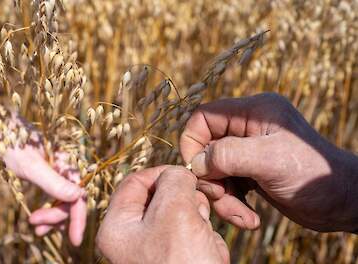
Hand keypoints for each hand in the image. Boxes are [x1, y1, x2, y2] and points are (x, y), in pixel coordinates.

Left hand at [3, 146, 85, 245]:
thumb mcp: (31, 166)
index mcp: (68, 163)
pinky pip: (53, 196)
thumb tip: (79, 197)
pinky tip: (37, 220)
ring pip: (62, 201)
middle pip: (70, 200)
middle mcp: (66, 167)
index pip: (79, 196)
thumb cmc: (11, 144)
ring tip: (35, 229)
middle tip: (35, 226)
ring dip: (52, 216)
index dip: (78, 219)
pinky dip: (47, 209)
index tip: (75, 241)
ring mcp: (57, 171)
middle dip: (56, 216)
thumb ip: (54, 182)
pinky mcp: (47, 174)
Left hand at [97, 166, 228, 263]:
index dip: (162, 172)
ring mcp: (154, 252)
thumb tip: (178, 173)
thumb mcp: (174, 211)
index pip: (135, 182)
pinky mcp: (176, 261)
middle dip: (186, 202)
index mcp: (116, 227)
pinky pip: (194, 237)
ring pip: (182, 217)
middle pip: (160, 199)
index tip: (187, 173)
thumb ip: (173, 181)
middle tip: (199, 212)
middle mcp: (130, 239)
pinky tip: (209, 256)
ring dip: (200, 224)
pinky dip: (207, 243)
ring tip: (203, 243)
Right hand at [180, 92, 357, 231]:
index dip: (193, 142)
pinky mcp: (252, 171)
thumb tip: (197, 163)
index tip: (199, 170)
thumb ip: (228, 155)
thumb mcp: (269, 161)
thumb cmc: (314, 176)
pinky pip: (227, 185)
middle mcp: (249, 127)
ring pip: (215, 170)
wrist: (343, 203)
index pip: (204, 116)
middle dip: (211, 178)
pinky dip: (232, 203)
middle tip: (222, 199)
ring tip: (241, 216)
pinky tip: (249, 218)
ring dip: (222, 196)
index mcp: (253, 112)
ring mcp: (250, 150)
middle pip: (207, 148)